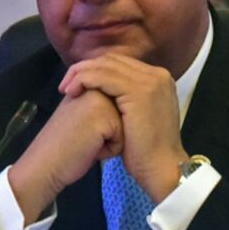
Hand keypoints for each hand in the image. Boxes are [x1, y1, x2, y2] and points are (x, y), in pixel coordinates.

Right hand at [8, 89, 122, 223]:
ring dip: (110, 140)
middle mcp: (95, 87)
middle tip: (82, 137)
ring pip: (126, 126)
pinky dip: (110, 149)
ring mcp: (100, 99)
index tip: (79, 131)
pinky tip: (90, 148)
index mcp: (89, 85)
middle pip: (124, 116)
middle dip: (109, 133)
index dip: (103, 128)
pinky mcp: (104, 116)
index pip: (117, 109)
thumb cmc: (63, 145)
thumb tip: (123, 110)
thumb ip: (99, 105)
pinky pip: (123, 138)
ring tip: (87, 141)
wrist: (44, 164)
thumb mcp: (82, 116)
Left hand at [59, 54, 186, 201]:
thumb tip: (102, 90)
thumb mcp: (136, 116)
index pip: (120, 63)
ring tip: (66, 88)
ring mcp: (150, 81)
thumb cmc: (145, 150)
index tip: (76, 82)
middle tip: (66, 84)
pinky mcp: (139, 91)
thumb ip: (125, 99)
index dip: (95, 69)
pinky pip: (104, 77)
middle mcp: (157, 75)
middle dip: (85, 68)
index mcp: (158, 78)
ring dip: (81, 73)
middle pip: (112, 60)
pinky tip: (73, 90)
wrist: (162, 169)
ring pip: (106, 65)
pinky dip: (85, 80)